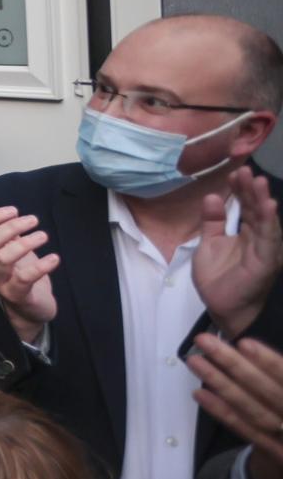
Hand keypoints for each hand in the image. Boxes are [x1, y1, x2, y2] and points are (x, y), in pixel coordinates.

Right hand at [0, 205, 58, 341]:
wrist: (29, 306)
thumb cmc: (20, 272)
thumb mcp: (10, 249)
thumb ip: (8, 233)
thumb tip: (13, 213)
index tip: (15, 211)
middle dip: (12, 227)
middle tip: (33, 220)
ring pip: (3, 258)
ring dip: (25, 243)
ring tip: (43, 236)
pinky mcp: (15, 294)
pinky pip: (24, 278)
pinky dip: (41, 266)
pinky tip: (54, 258)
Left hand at [188, 333, 282, 478]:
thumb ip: (278, 372)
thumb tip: (248, 347)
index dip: (269, 362)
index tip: (244, 343)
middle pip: (267, 391)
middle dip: (234, 365)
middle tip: (204, 341)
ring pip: (252, 410)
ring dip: (221, 384)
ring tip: (195, 362)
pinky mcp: (275, 452)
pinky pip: (246, 430)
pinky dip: (223, 412)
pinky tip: (200, 393)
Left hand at [194, 169, 281, 338]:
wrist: (221, 307)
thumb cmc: (218, 279)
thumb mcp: (209, 244)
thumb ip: (212, 222)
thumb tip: (214, 196)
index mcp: (246, 234)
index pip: (245, 207)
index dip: (240, 190)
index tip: (234, 173)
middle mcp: (258, 239)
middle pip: (256, 210)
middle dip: (251, 190)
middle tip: (244, 170)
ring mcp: (264, 249)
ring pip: (265, 221)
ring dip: (262, 201)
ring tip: (257, 182)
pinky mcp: (266, 261)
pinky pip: (269, 239)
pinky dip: (268, 222)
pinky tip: (268, 206)